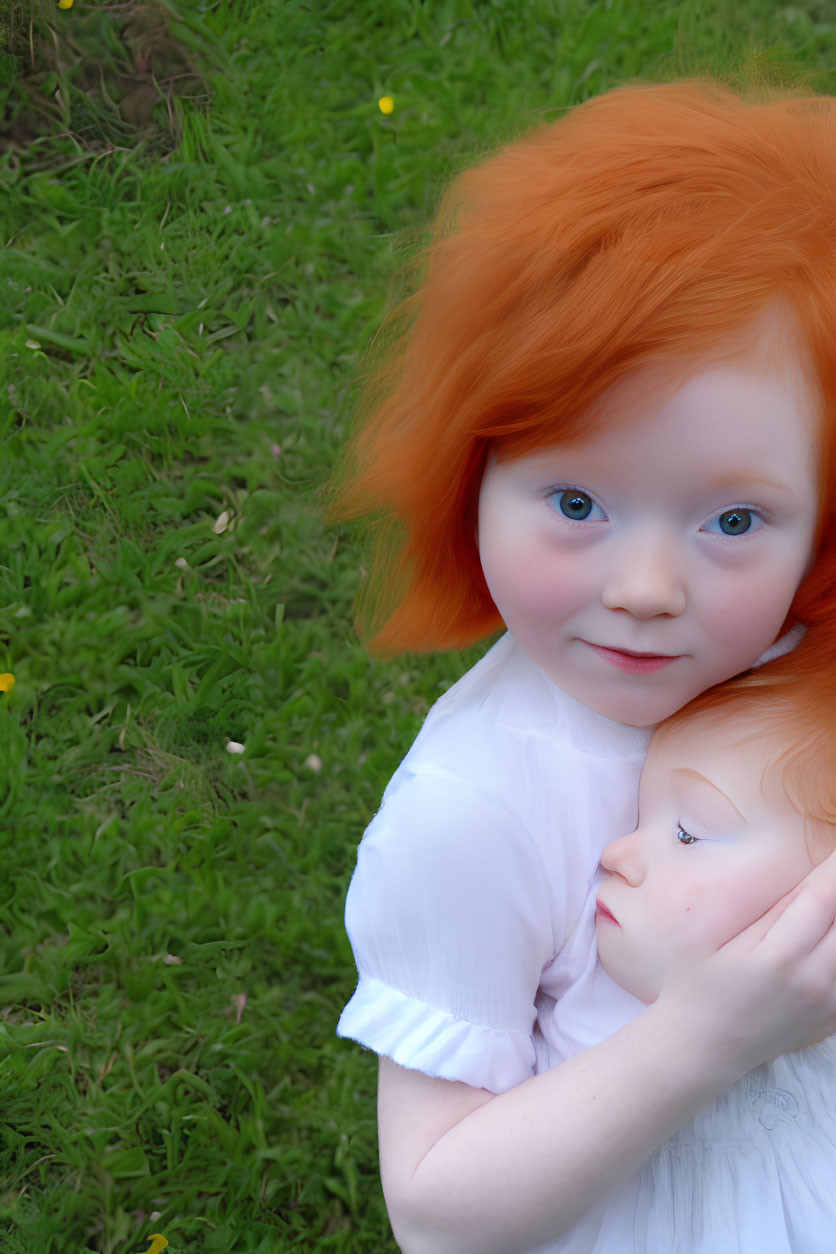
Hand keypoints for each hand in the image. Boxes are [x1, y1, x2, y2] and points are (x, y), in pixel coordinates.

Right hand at [660, 850, 835, 1074]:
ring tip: (828, 909)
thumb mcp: (730, 939)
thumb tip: (812, 881)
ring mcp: (826, 1005)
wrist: (702, 1046)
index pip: (821, 899)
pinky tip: (826, 938)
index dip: (834, 870)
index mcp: (778, 956)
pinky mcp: (832, 1019)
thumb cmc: (700, 985)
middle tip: (833, 875)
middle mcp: (811, 981)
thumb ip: (775, 910)